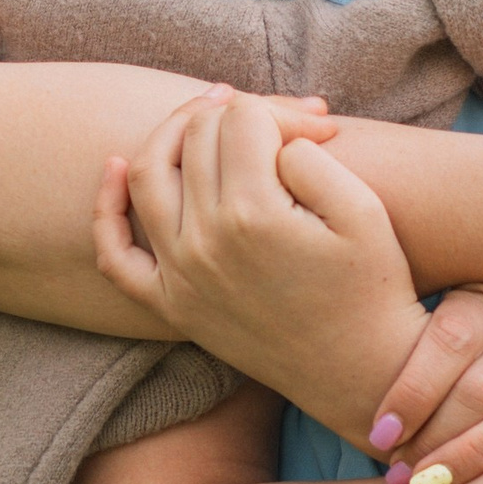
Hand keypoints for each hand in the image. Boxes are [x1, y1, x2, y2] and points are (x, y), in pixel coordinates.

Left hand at [96, 89, 435, 438]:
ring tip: (210, 117)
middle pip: (196, 136)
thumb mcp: (363, 209)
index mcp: (253, 215)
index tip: (319, 129)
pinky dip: (108, 205)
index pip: (243, 118)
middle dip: (237, 113)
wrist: (362, 373)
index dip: (283, 110)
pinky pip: (115, 253)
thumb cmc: (374, 287)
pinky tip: (117, 165)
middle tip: (276, 122)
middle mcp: (204, 242)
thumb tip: (267, 136)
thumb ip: (309, 155)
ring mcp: (180, 276)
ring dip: (173, 132)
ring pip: (146, 173)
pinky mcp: (171, 305)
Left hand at [392, 290, 482, 483]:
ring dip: (475, 456)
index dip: (411, 392)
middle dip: (436, 439)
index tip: (378, 437)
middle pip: (481, 384)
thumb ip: (411, 349)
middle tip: (399, 478)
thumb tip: (363, 411)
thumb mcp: (441, 328)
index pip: (450, 339)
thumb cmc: (466, 353)